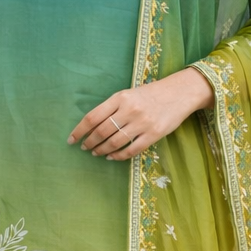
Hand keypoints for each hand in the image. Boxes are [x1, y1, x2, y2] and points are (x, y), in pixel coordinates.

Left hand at [67, 67, 213, 159]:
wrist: (179, 93)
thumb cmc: (150, 94)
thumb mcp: (129, 94)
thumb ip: (112, 107)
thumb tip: (91, 125)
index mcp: (120, 98)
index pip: (92, 117)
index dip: (79, 130)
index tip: (71, 139)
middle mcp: (129, 110)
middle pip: (101, 131)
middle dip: (89, 142)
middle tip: (85, 148)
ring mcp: (142, 123)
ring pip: (114, 143)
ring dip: (101, 150)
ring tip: (96, 153)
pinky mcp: (153, 134)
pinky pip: (131, 150)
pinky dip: (118, 156)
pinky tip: (111, 157)